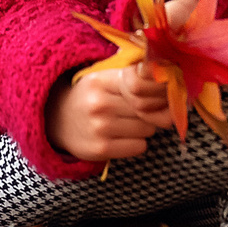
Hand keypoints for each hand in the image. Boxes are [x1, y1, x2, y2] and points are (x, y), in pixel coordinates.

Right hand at [46, 65, 169, 162]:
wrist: (56, 121)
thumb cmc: (89, 97)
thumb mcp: (103, 78)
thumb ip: (131, 77)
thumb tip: (170, 84)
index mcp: (101, 81)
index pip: (143, 84)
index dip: (153, 91)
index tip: (153, 94)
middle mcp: (99, 103)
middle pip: (149, 109)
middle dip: (148, 111)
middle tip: (134, 111)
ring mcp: (100, 127)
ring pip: (148, 128)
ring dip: (143, 128)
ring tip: (126, 124)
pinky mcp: (101, 149)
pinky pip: (140, 146)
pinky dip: (136, 144)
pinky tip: (122, 137)